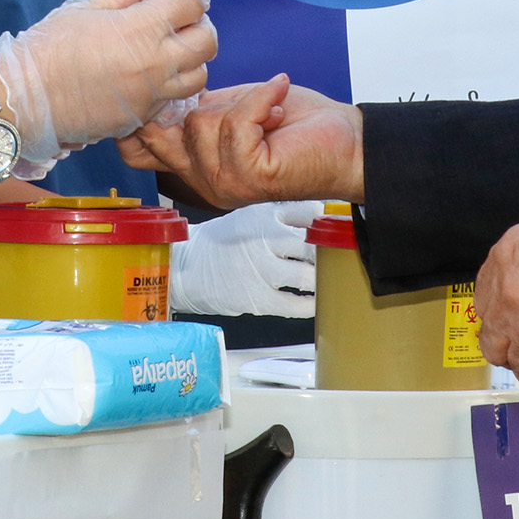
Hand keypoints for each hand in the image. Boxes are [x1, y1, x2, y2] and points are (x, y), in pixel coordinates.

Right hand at [0, 0, 216, 161]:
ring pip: (199, 74)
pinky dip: (171, 84)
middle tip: (176, 20)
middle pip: (207, 40)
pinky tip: (147, 75)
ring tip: (165, 50)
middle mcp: (155, 63)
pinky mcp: (144, 117)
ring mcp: (152, 94)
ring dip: (190, 59)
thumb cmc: (50, 48)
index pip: (192, 2)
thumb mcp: (87, 6)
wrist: (26, 99)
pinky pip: (174, 98)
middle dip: (198, 24)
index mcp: (141, 28)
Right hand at [118, 74, 364, 205]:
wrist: (345, 141)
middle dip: (190, 99)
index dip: (134, 118)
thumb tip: (162, 89)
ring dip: (241, 102)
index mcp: (194, 167)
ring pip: (200, 124)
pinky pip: (236, 122)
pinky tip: (277, 102)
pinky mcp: (248, 175)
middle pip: (157, 133)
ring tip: (266, 109)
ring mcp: (223, 183)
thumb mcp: (231, 108)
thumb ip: (194, 108)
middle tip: (227, 91)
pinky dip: (260, 100)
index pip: (135, 152)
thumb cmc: (296, 124)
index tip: (160, 83)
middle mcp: (203, 181)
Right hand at [169, 201, 320, 316]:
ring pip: (307, 277)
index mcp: (263, 216)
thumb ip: (283, 216)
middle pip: (312, 246)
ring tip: (319, 278)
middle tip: (329, 256)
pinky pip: (294, 304)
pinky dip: (308, 304)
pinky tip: (311, 301)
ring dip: (317, 279)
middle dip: (324, 253)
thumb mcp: (249, 216)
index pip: (309, 213)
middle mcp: (264, 240)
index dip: (325, 223)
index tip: (332, 230)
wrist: (186, 268)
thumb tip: (321, 218)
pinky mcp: (258, 298)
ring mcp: (262, 271)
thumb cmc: (222, 243)